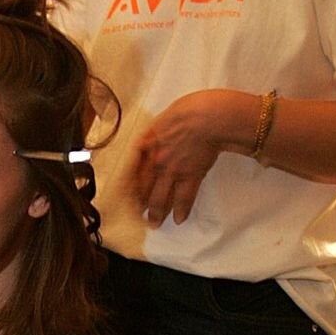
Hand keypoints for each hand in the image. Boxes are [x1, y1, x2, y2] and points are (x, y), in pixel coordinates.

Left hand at [132, 88, 251, 225]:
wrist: (208, 117)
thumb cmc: (188, 111)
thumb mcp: (161, 119)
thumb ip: (153, 134)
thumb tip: (148, 142)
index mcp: (147, 146)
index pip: (132, 172)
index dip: (128, 187)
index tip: (126, 196)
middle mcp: (156, 162)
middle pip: (143, 189)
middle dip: (139, 205)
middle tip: (137, 215)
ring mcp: (174, 172)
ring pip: (160, 198)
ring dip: (157, 213)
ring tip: (154, 223)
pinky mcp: (192, 176)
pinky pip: (184, 199)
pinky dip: (182, 210)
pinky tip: (179, 220)